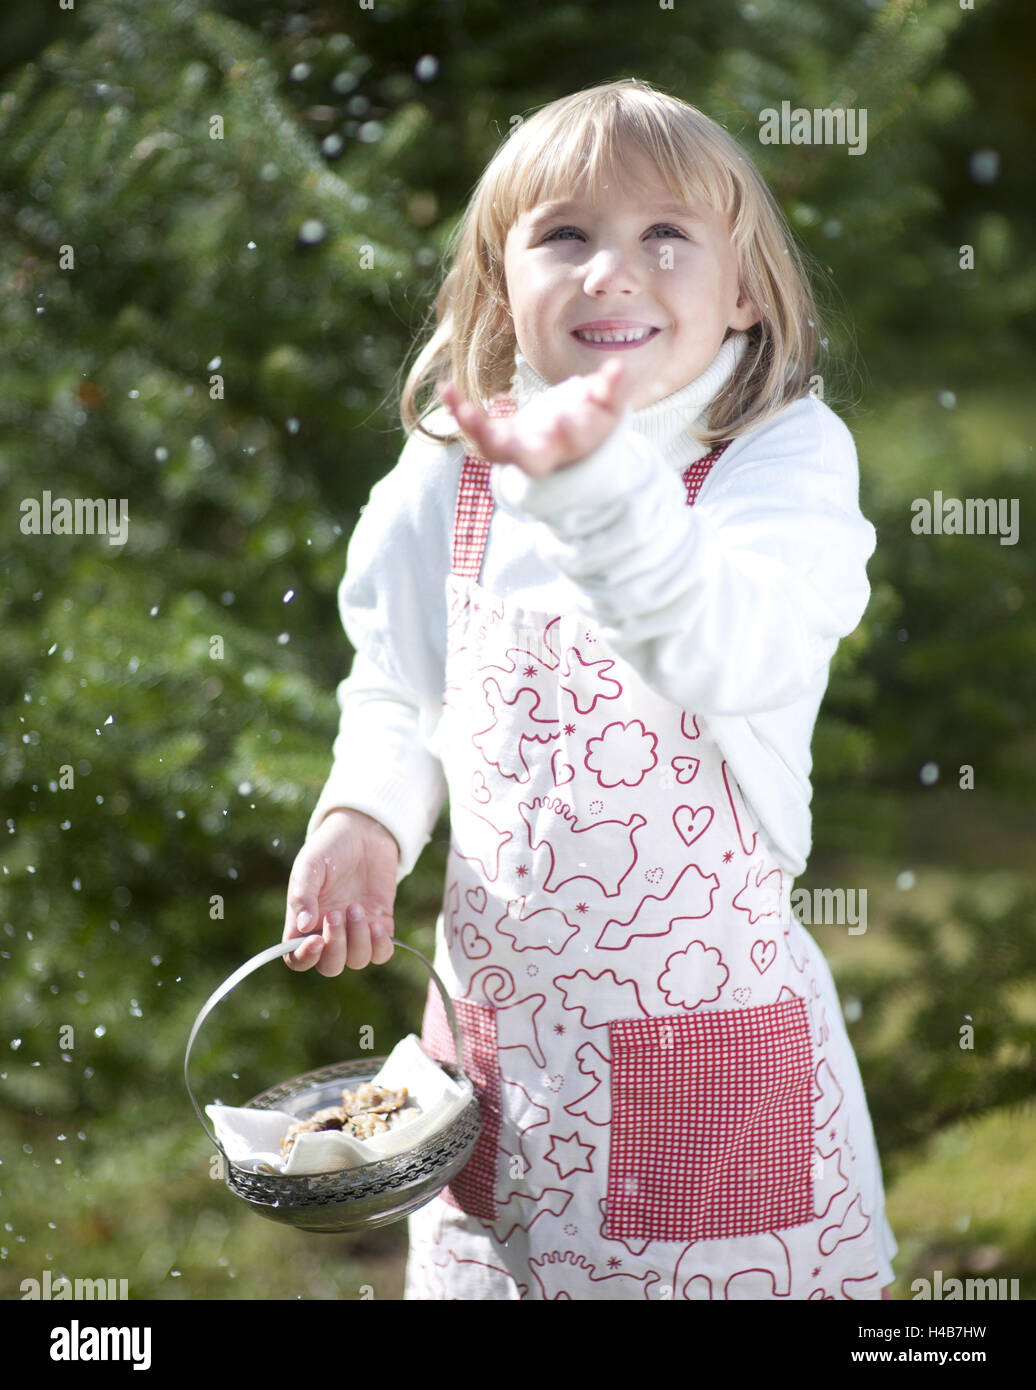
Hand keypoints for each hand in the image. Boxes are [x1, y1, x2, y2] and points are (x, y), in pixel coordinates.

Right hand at [282, 808, 398, 974]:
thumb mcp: (310, 865)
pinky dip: (380, 946)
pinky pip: (381, 954)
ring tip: (357, 906)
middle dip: (336, 947)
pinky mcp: (380, 926)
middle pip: (329, 966)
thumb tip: (305, 926)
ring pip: (356, 961)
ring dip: (358, 940)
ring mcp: (355, 932)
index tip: (317, 940)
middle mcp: (328, 933)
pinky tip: (378, 924)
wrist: (365, 832)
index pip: (297, 959)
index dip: (305, 958)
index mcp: (303, 922)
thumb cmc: (331, 847)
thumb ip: (303, 894)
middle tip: (339, 913)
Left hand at [437, 356, 632, 477]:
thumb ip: (611, 389)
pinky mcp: (499, 444)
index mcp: (576, 443)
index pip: (573, 440)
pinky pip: (477, 432)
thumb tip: (619, 367)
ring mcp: (520, 452)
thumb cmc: (591, 422)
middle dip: (517, 447)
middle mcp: (546, 454)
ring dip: (476, 429)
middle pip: (531, 459)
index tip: (563, 417)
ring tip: (458, 405)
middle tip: (500, 432)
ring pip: (496, 450)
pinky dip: (460, 412)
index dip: (570, 430)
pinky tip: (445, 389)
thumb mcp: (605, 408)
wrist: (570, 453)